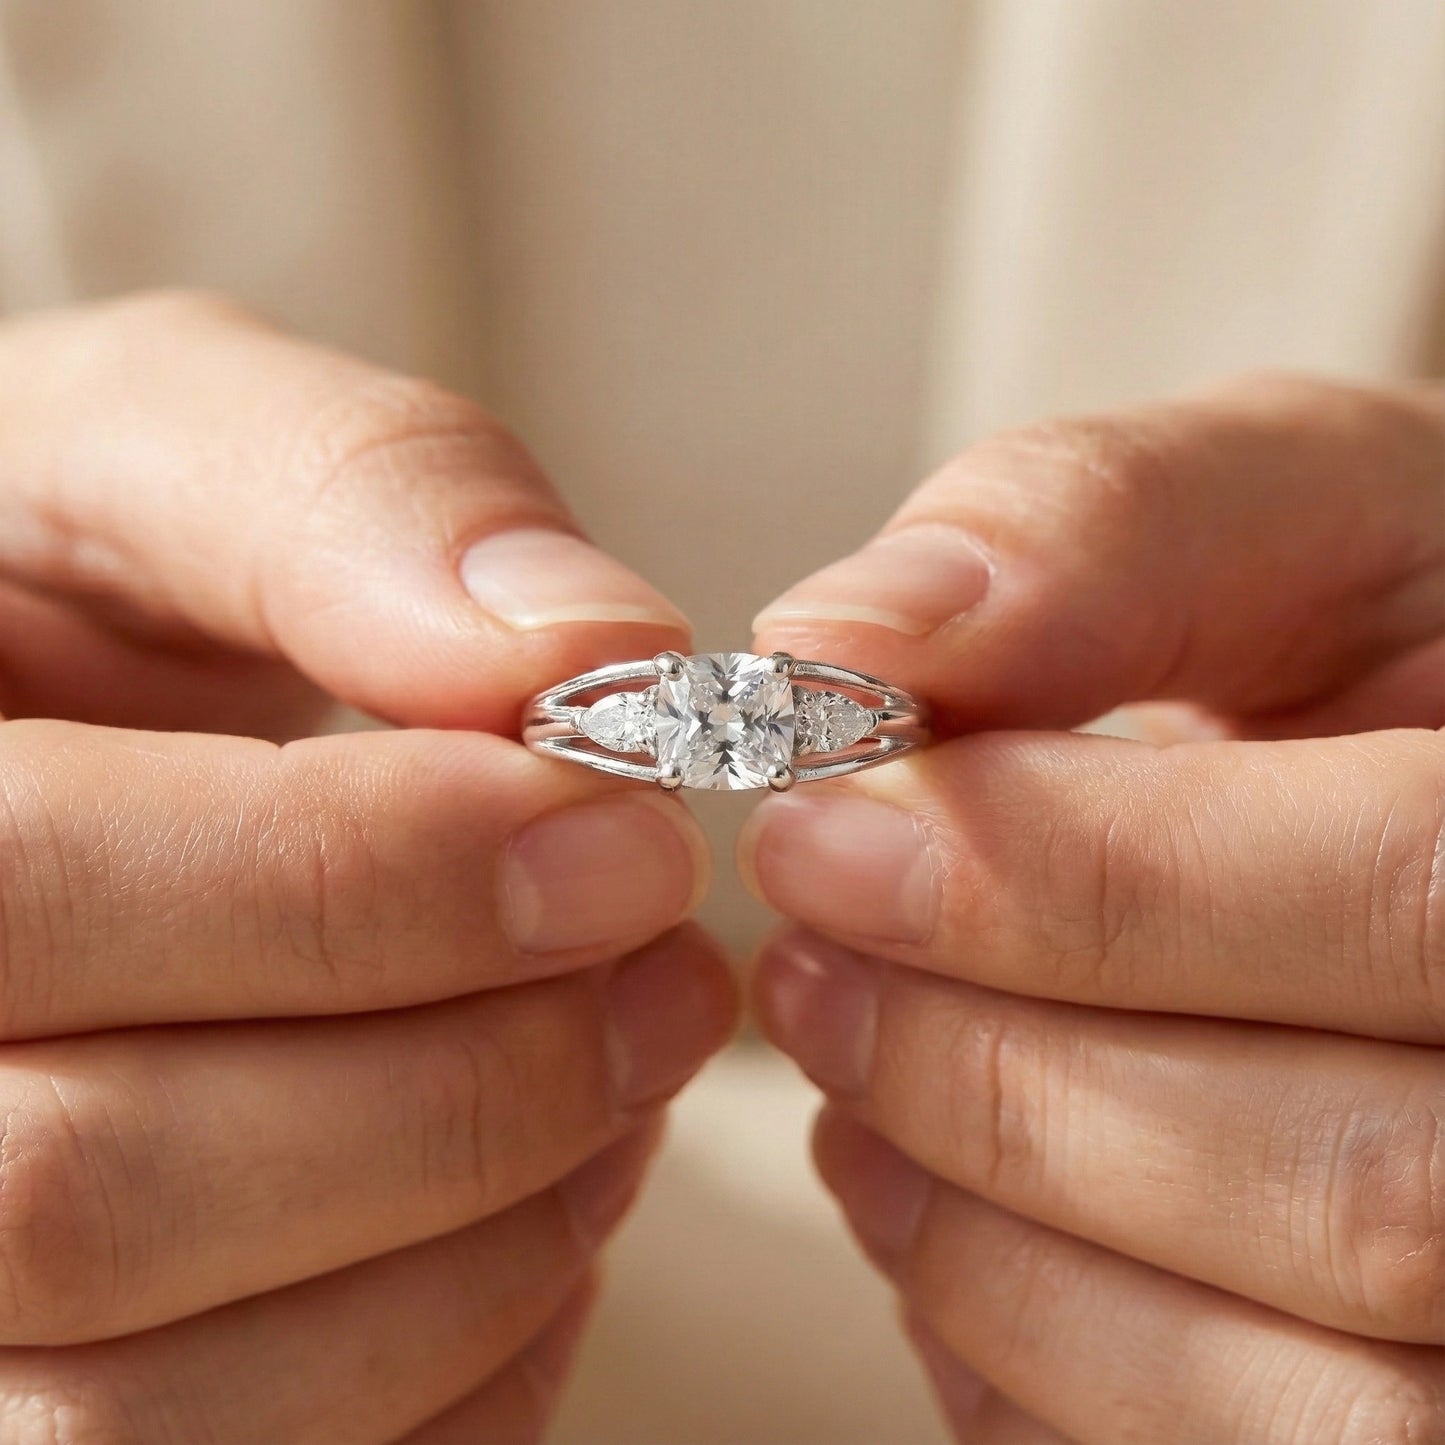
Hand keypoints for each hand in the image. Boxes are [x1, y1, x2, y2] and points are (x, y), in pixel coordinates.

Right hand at [0, 293, 734, 1442]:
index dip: (370, 881)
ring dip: (483, 1242)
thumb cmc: (91, 580)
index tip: (625, 833)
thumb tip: (588, 654)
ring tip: (625, 1083)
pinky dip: (466, 1369)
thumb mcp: (173, 456)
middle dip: (465, 1085)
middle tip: (670, 978)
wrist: (72, 738)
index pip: (30, 894)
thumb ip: (354, 500)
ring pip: (164, 1407)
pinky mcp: (70, 1407)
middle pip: (88, 1197)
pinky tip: (546, 1210)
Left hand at [745, 375, 1443, 1442]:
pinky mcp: (1400, 1415)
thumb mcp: (1284, 523)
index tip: (823, 828)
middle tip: (809, 962)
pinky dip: (1024, 1355)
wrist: (1411, 794)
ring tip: (850, 1074)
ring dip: (993, 1235)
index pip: (1411, 896)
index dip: (1073, 882)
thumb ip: (1100, 529)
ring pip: (1304, 1397)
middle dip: (1000, 1075)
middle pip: (1361, 1195)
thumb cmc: (1372, 649)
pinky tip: (944, 1208)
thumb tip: (848, 634)